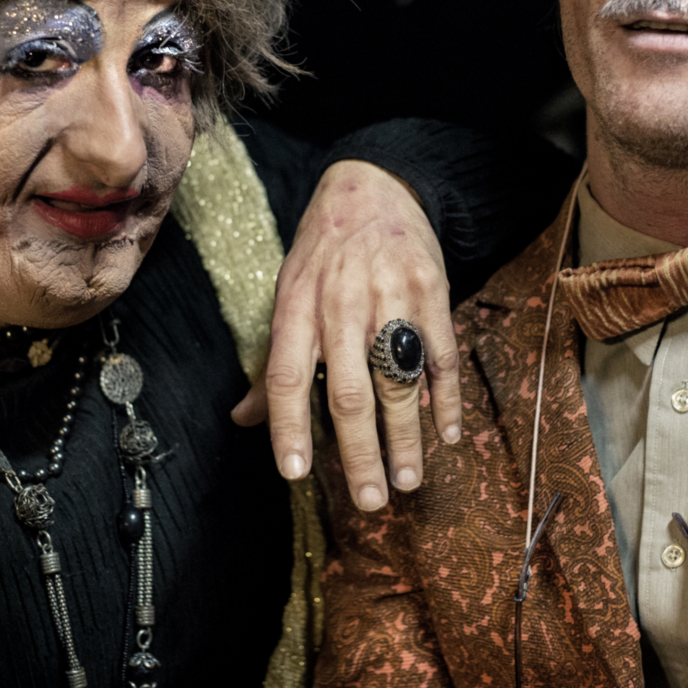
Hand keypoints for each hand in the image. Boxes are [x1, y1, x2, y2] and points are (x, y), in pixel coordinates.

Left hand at [233, 160, 460, 510]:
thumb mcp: (286, 294)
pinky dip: (446, 398)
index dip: (288, 426)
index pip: (286, 375)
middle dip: (361, 452)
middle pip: (350, 390)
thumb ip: (272, 360)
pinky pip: (442, 353)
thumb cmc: (322, 253)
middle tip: (371, 500)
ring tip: (409, 479)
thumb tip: (241, 420)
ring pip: (399, 379)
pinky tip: (447, 434)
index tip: (295, 474)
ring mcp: (390, 295)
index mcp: (296, 306)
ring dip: (407, 436)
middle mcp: (341, 303)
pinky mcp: (432, 289)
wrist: (374, 187)